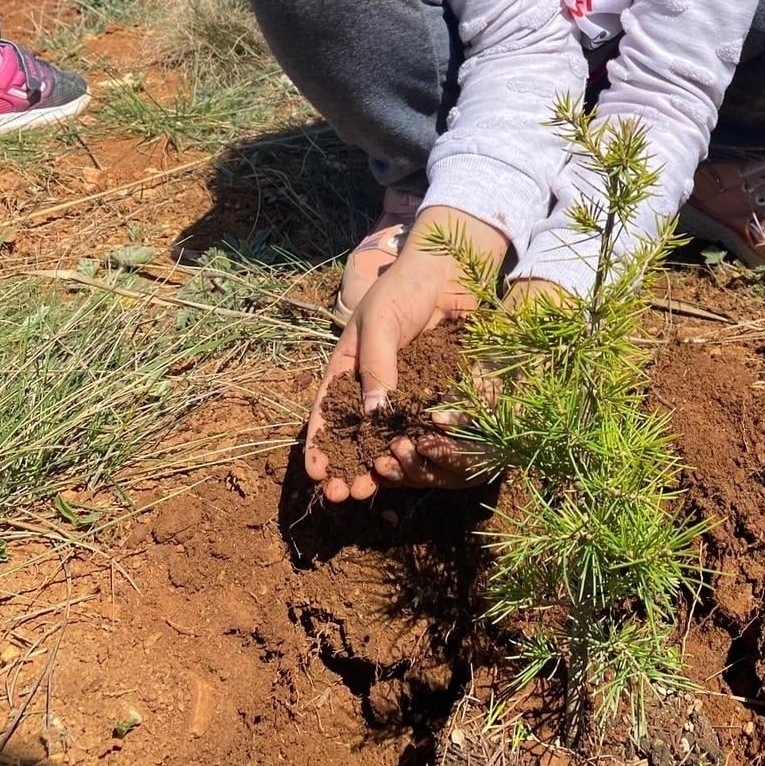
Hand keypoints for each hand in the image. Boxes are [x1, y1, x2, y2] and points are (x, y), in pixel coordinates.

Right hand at [304, 208, 507, 500]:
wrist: (448, 272)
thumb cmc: (403, 289)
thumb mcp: (380, 323)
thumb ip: (376, 365)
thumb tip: (372, 415)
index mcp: (347, 367)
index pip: (326, 411)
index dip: (319, 444)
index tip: (317, 474)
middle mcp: (372, 384)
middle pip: (355, 433)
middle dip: (348, 464)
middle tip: (346, 494)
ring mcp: (403, 391)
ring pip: (387, 436)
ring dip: (379, 462)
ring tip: (374, 487)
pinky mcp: (433, 391)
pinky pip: (423, 422)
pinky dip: (417, 443)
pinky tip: (412, 462)